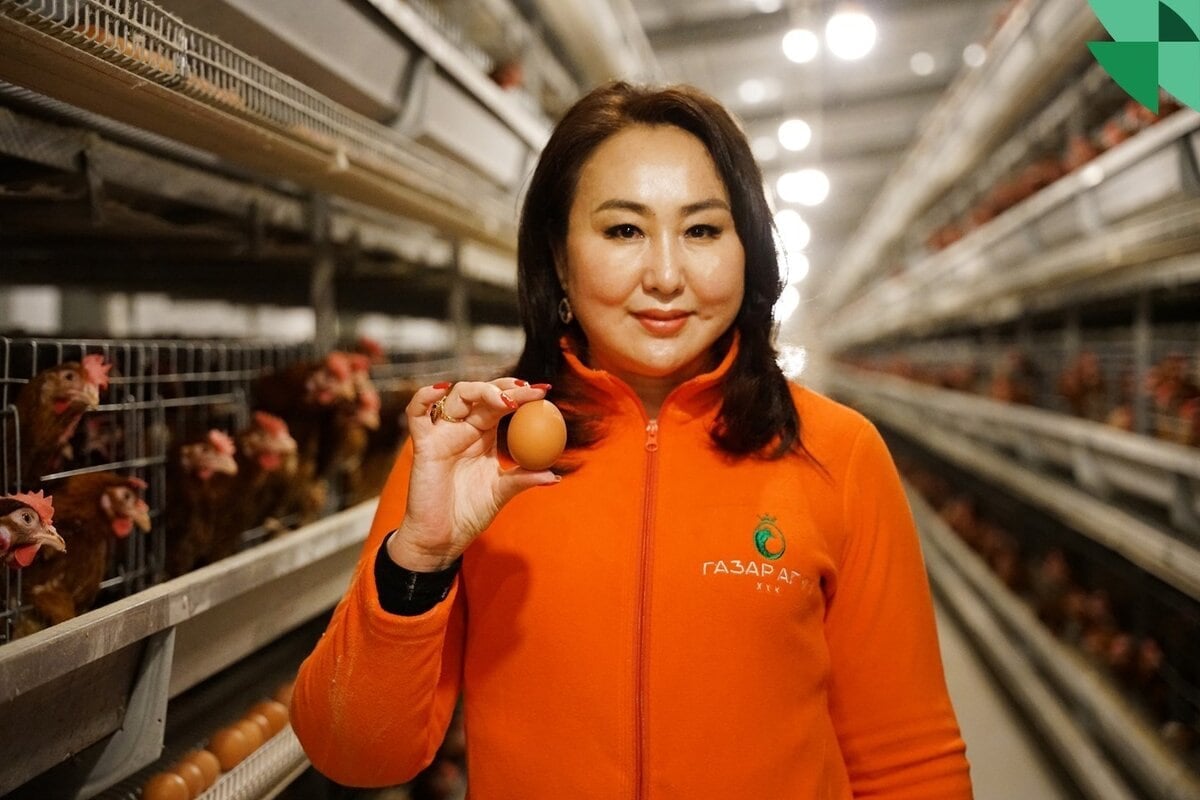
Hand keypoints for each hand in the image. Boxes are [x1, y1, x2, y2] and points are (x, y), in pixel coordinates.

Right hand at [387, 379, 555, 570]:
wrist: (443, 537)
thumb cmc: (469, 513)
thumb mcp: (502, 492)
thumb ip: (524, 478)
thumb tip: (555, 475)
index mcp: (484, 434)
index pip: (502, 403)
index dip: (521, 394)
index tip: (544, 392)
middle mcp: (463, 428)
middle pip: (482, 393)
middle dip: (506, 387)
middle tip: (529, 391)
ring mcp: (442, 433)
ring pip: (455, 397)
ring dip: (480, 391)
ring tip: (505, 400)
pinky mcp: (423, 444)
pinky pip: (417, 414)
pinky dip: (423, 397)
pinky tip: (440, 389)